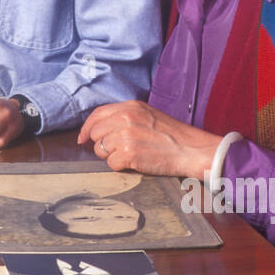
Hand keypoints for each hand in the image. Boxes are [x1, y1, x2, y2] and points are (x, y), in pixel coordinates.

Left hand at [76, 100, 219, 176]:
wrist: (191, 149)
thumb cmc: (173, 135)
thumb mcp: (148, 115)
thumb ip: (125, 116)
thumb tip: (101, 128)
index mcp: (130, 107)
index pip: (97, 114)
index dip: (87, 127)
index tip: (82, 138)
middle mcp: (125, 118)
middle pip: (95, 133)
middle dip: (101, 144)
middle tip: (117, 150)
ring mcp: (125, 136)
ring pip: (100, 150)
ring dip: (111, 156)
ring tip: (132, 155)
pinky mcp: (128, 154)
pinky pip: (111, 163)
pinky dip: (120, 167)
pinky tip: (135, 162)